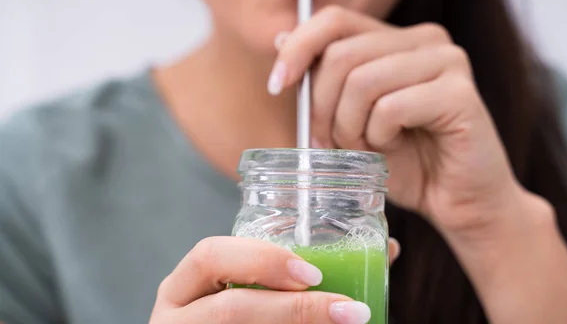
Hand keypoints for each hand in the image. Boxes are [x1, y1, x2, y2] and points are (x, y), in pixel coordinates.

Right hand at [150, 236, 400, 323]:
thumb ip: (301, 274)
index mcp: (185, 287)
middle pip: (227, 310)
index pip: (209, 256)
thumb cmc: (239, 314)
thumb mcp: (253, 290)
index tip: (312, 272)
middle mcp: (178, 318)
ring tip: (349, 322)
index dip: (261, 260)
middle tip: (346, 310)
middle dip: (291, 309)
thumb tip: (388, 250)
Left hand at [270, 6, 525, 237]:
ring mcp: (447, 63)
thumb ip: (324, 80)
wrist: (458, 201)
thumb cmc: (406, 161)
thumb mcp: (351, 117)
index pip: (335, 19)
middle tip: (330, 143)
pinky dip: (378, 137)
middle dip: (322, 107)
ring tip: (363, 149)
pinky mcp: (460, 94)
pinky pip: (390, 108)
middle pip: (342, 54)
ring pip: (362, 82)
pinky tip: (393, 149)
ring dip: (349, 127)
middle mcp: (426, 40)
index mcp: (398, 39)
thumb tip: (281, 40)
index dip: (299, 48)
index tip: (278, 85)